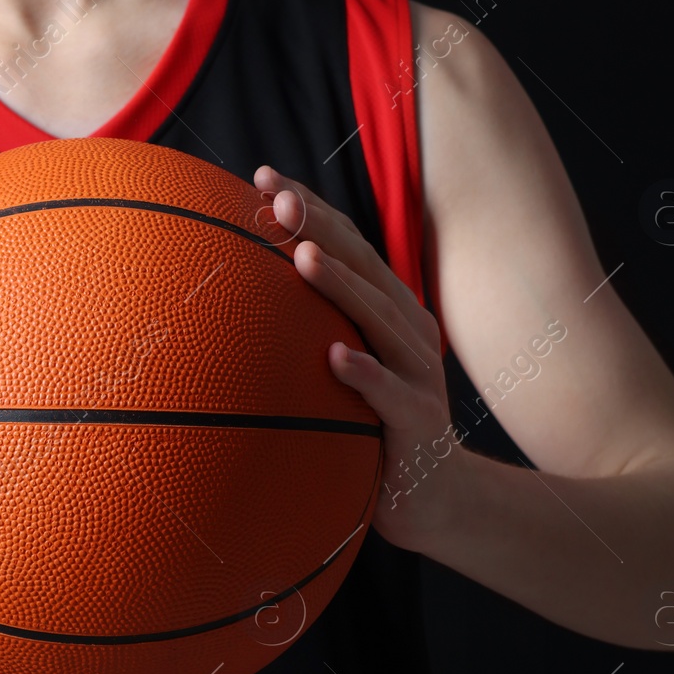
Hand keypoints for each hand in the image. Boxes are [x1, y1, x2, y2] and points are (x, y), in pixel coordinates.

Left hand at [254, 166, 460, 551]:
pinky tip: (335, 357)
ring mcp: (417, 372)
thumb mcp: (344, 370)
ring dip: (342, 286)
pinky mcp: (419, 421)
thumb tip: (236, 299)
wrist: (436, 496)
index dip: (308, 208)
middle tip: (278, 199)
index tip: (261, 177)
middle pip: (362, 265)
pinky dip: (364, 375)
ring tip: (303, 257)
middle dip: (320, 228)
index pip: (345, 245)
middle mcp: (406, 328)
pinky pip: (390, 395)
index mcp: (386, 309)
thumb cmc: (375, 426)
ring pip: (378, 319)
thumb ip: (310, 331)